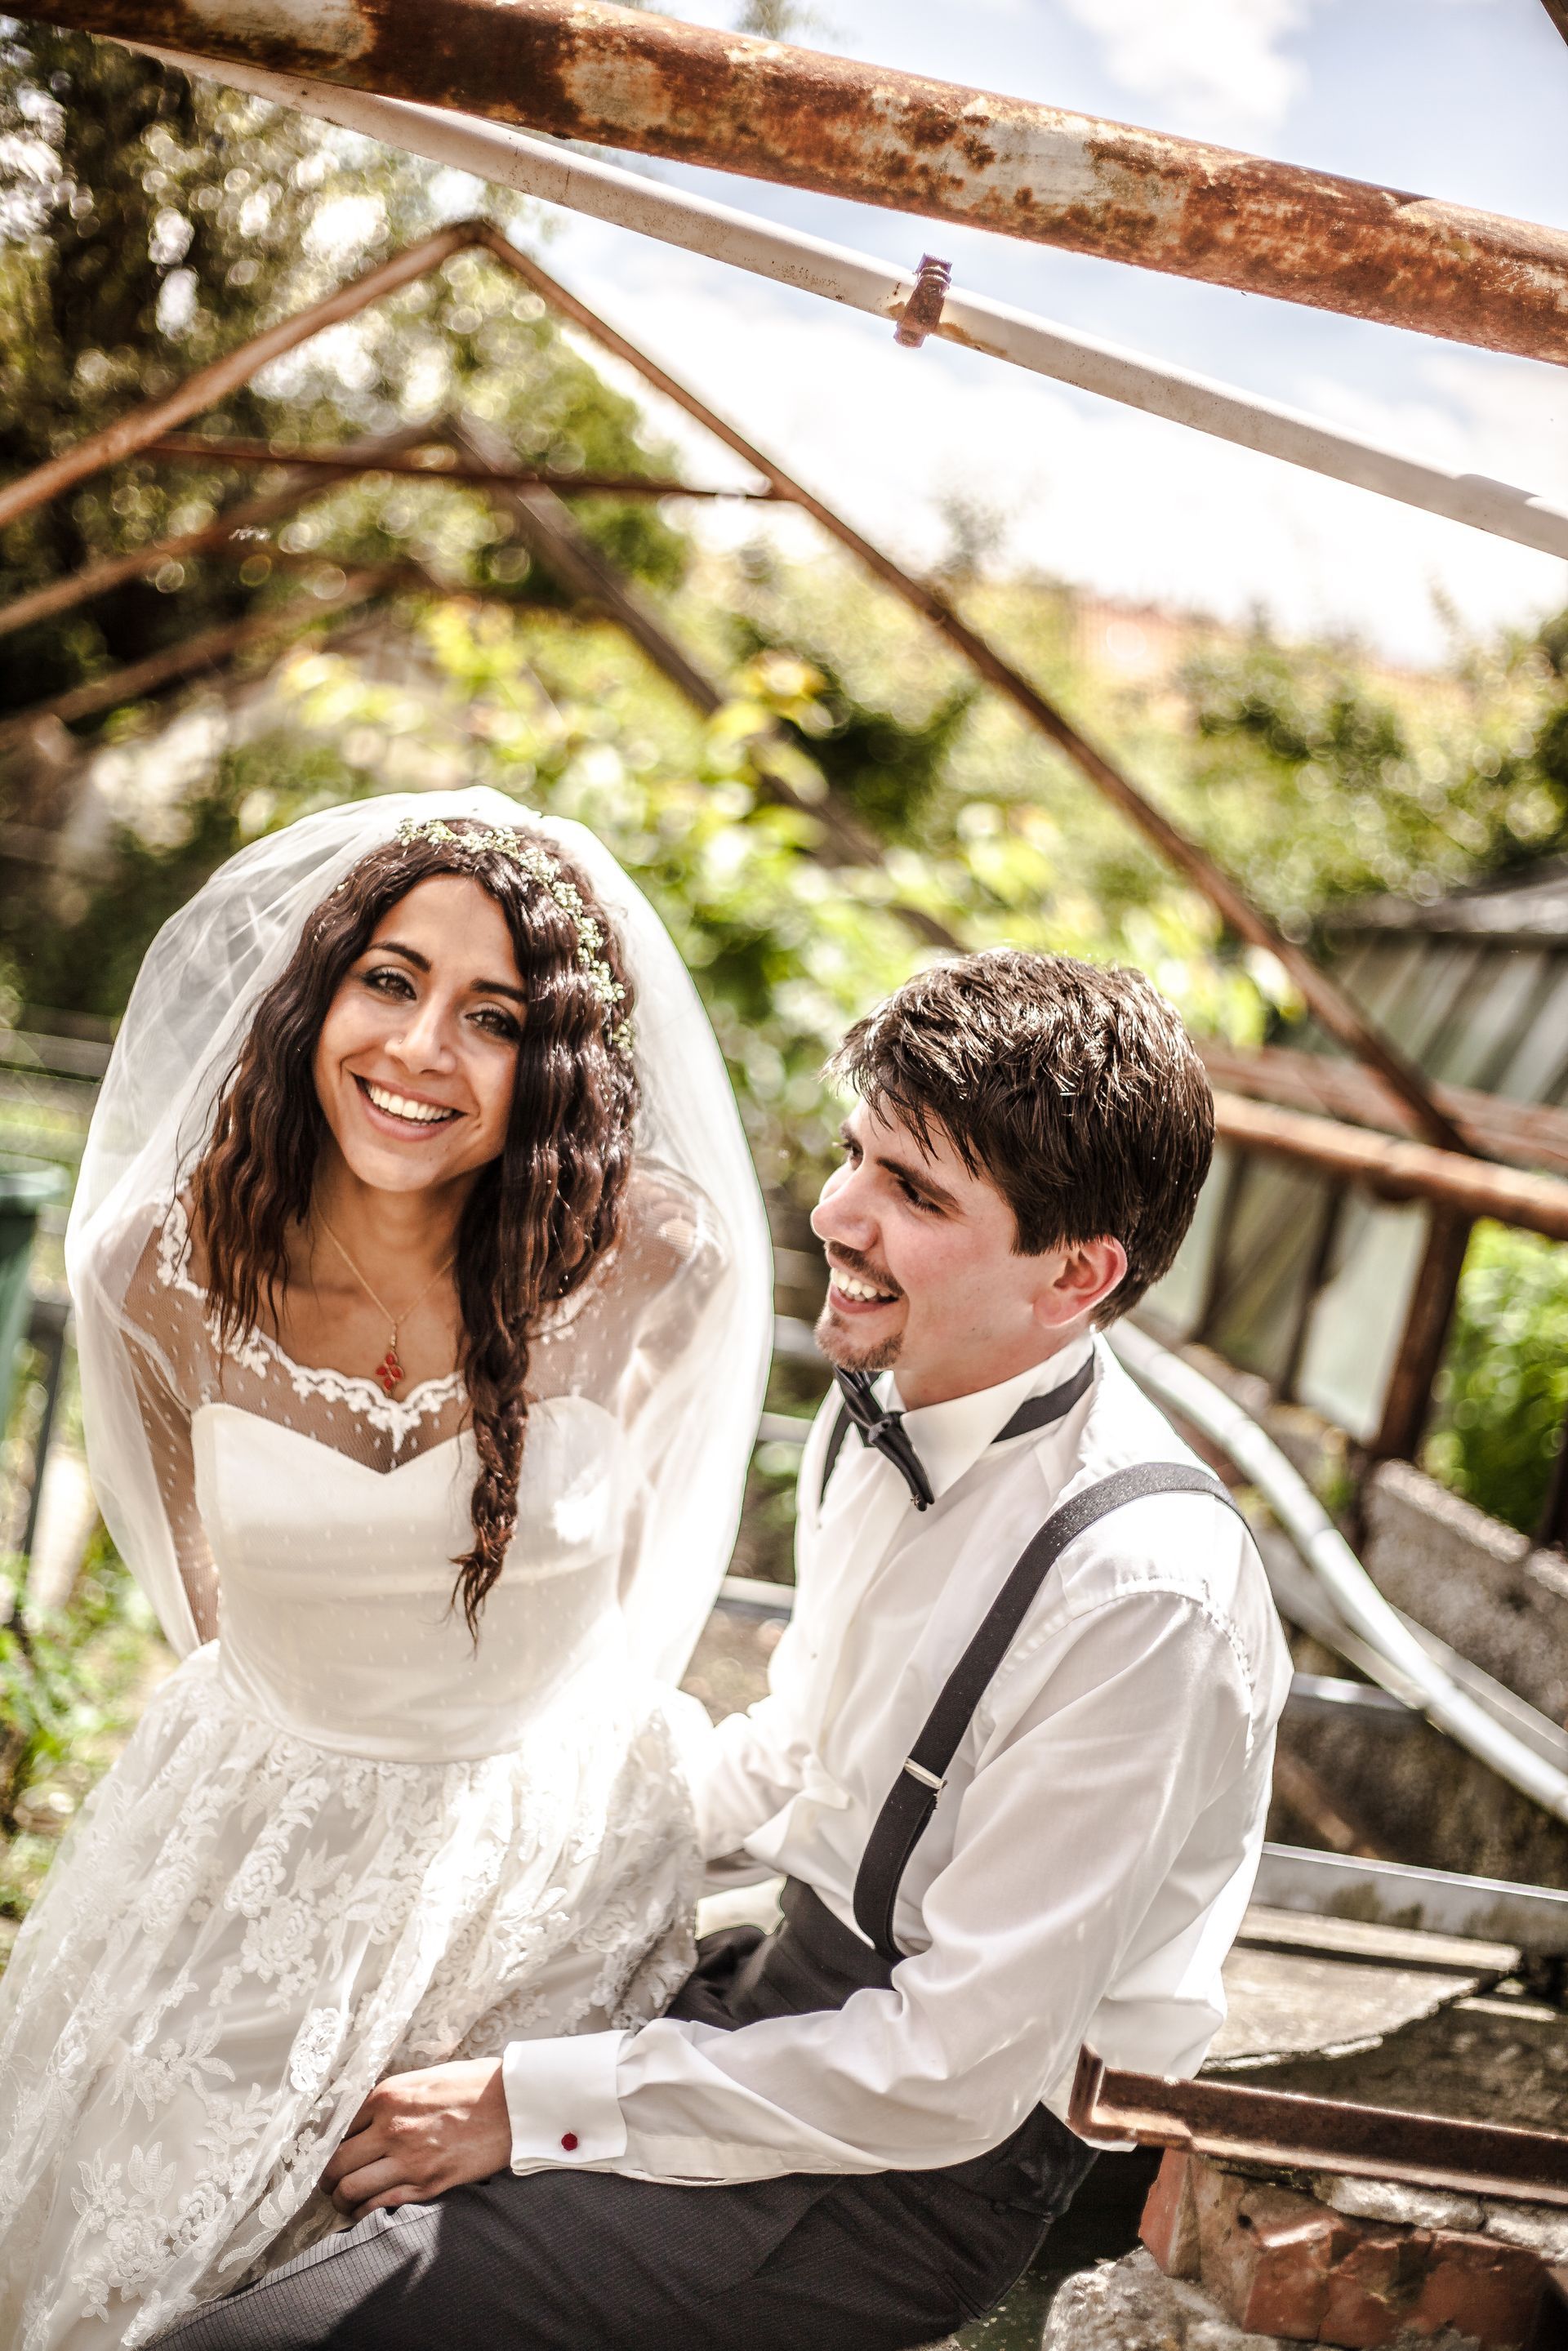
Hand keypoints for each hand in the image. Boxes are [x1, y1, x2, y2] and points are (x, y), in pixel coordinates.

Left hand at [321, 2059, 510, 2218]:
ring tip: (343, 2201)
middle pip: (336, 2163)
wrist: (515, 2103)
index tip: (328, 2155)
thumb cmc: (474, 2085)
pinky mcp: (427, 2185)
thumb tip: (365, 2120)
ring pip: (351, 2190)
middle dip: (326, 2178)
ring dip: (341, 2199)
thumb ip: (392, 2099)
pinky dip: (364, 2213)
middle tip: (328, 2183)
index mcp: (388, 2096)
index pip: (337, 2128)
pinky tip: (364, 2211)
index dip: (329, 2145)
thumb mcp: (424, 2079)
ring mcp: (408, 2160)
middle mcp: (391, 2127)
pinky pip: (379, 2207)